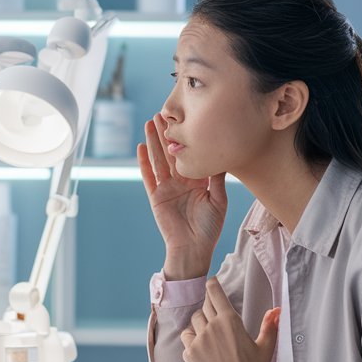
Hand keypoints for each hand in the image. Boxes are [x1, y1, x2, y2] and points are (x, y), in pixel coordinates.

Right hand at [137, 113, 226, 277]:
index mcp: (197, 181)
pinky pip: (149, 176)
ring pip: (159, 159)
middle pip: (172, 152)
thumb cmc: (209, 228)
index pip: (190, 154)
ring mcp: (167, 188)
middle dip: (167, 133)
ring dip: (154, 141)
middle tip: (163, 113)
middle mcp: (181, 181)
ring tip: (150, 123)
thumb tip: (221, 155)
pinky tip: (141, 147)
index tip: (185, 119)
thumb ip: (217, 179)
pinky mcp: (156, 196)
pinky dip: (144, 162)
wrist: (193, 249)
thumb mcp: (218, 200)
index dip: (187, 138)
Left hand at [179, 278, 286, 361]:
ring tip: (210, 334)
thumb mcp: (266, 346)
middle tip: (215, 315)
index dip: (212, 285)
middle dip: (209, 308)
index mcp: (230, 320)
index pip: (214, 293)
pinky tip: (203, 348)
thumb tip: (276, 309)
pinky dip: (192, 340)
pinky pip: (186, 338)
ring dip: (200, 323)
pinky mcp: (189, 354)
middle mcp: (211, 327)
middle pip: (204, 307)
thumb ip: (269, 324)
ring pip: (193, 321)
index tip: (211, 282)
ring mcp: (198, 340)